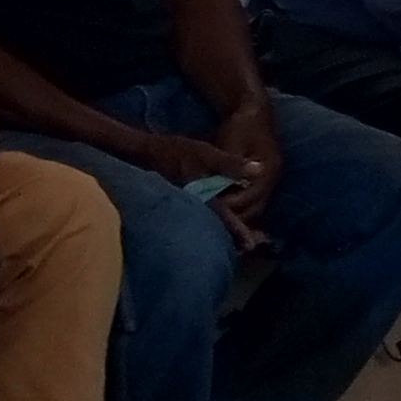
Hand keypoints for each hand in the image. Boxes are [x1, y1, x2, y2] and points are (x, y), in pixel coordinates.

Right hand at [136, 127, 272, 250]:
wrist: (140, 154)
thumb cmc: (174, 152)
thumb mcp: (205, 152)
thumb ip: (231, 165)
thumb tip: (260, 170)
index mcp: (200, 196)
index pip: (223, 217)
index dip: (238, 230)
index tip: (252, 244)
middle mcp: (190, 207)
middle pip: (214, 228)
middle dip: (232, 238)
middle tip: (251, 248)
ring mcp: (181, 209)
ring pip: (205, 226)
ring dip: (222, 234)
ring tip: (240, 246)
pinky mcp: (176, 207)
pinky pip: (196, 220)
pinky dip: (208, 226)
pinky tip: (217, 230)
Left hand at [207, 97, 283, 240]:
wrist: (253, 111)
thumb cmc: (242, 126)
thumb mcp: (233, 143)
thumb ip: (231, 165)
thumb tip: (225, 185)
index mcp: (268, 170)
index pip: (249, 199)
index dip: (229, 207)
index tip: (209, 212)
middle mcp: (273, 179)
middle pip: (255, 210)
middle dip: (235, 219)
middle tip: (211, 224)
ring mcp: (270, 180)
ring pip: (254, 208)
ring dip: (237, 216)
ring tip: (217, 223)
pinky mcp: (262, 181)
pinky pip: (251, 201)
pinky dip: (239, 208)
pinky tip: (224, 213)